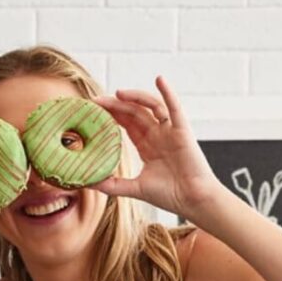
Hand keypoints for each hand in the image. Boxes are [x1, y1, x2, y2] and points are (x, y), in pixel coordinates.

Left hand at [92, 77, 223, 221]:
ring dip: (135, 97)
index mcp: (147, 146)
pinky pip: (174, 108)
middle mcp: (158, 135)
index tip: (93, 110)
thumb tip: (89, 183)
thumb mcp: (135, 188)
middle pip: (134, 113)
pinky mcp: (182, 130)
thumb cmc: (169, 196)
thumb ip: (113, 185)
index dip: (111, 115)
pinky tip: (159, 79)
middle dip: (116, 105)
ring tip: (117, 93)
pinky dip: (168, 92)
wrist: (192, 201)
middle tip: (97, 101)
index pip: (126, 124)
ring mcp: (170, 131)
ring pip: (151, 106)